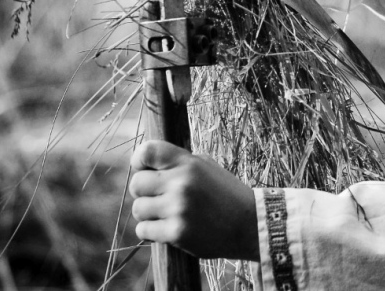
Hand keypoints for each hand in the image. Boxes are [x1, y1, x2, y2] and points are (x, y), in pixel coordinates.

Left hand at [129, 140, 259, 260]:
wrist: (248, 224)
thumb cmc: (224, 193)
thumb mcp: (206, 167)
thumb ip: (177, 163)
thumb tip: (144, 165)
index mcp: (189, 163)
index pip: (148, 151)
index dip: (139, 160)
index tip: (143, 168)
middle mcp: (182, 183)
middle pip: (136, 183)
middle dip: (143, 191)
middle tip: (158, 197)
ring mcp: (179, 208)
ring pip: (138, 209)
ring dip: (148, 214)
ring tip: (165, 214)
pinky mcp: (177, 233)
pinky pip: (143, 231)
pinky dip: (151, 231)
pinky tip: (167, 228)